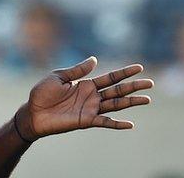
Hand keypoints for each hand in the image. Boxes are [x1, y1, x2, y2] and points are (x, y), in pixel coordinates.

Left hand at [15, 57, 153, 141]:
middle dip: (134, 86)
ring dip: (131, 102)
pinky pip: (104, 122)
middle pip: (117, 90)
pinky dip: (117, 124)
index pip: (110, 77)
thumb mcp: (58, 76)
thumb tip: (95, 59)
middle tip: (151, 83)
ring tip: (147, 99)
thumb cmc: (42, 94)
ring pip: (115, 104)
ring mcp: (90, 109)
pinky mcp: (85, 121)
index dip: (124, 72)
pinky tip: (130, 124)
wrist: (32, 112)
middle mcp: (91, 96)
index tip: (139, 67)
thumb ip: (77, 70)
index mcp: (85, 84)